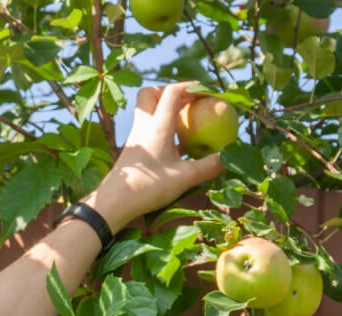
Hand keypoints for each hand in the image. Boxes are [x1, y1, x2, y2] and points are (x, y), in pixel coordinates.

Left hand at [83, 81, 223, 232]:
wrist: (114, 202)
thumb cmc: (148, 187)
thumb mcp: (184, 178)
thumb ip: (208, 166)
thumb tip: (227, 157)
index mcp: (157, 125)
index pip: (172, 92)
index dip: (191, 86)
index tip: (208, 91)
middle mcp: (143, 126)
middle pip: (150, 94)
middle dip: (169, 91)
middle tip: (189, 102)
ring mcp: (136, 138)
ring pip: (147, 111)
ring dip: (165, 111)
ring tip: (186, 123)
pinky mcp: (134, 150)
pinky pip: (149, 130)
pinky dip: (163, 130)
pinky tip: (177, 146)